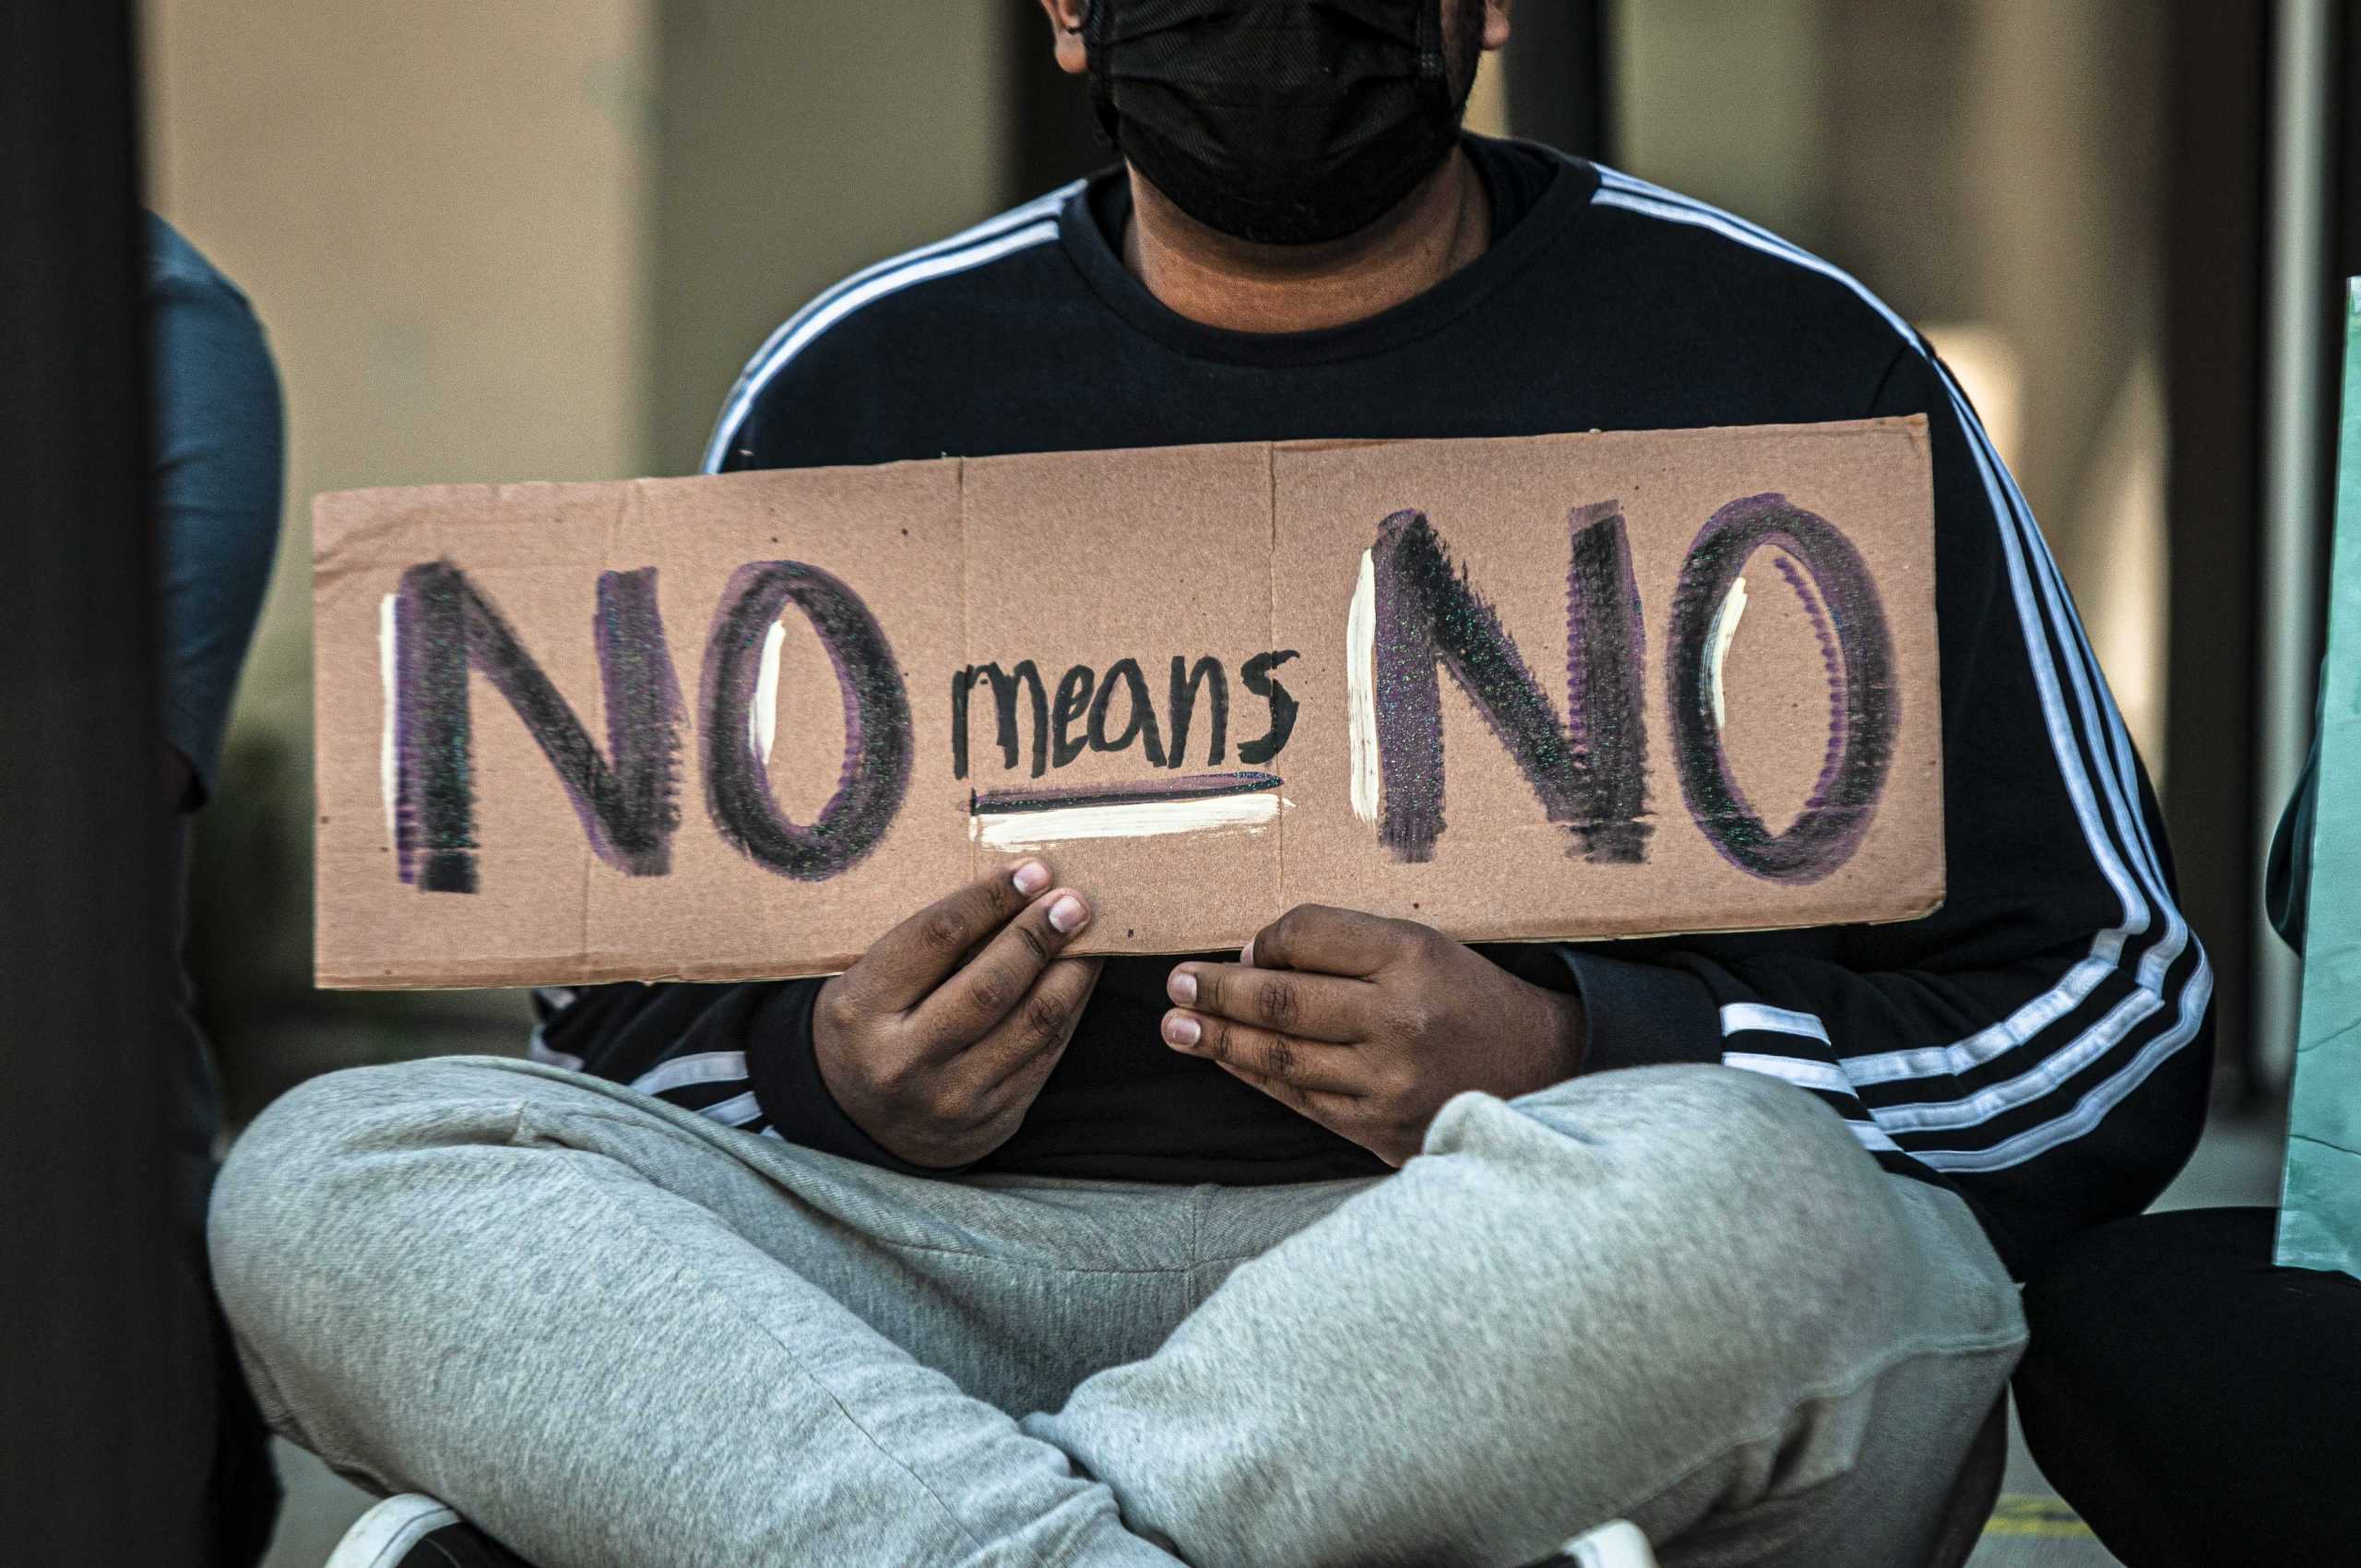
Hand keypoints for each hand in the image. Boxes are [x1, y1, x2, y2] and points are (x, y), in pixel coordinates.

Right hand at [814, 858, 1101, 1168]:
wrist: (859, 1127)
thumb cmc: (867, 1030)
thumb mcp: (867, 983)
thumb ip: (926, 946)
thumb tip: (1011, 889)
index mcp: (862, 1010)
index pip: (935, 938)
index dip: (989, 898)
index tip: (1030, 871)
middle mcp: (905, 1059)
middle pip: (990, 984)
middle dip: (1039, 935)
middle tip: (1072, 900)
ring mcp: (952, 1096)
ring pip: (1033, 1021)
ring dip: (1071, 970)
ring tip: (1089, 934)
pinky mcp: (993, 1117)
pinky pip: (1047, 1053)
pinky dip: (1071, 1007)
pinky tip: (1080, 975)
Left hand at [1161, 905, 1584, 1165]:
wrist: (1541, 1075)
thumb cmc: (1469, 1000)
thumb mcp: (1423, 946)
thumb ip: (1343, 946)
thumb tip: (1251, 959)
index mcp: (1413, 956)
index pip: (1306, 937)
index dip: (1262, 942)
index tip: (1238, 950)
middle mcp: (1399, 1020)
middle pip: (1282, 1001)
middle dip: (1217, 993)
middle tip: (1177, 983)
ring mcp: (1387, 1083)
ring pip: (1279, 1058)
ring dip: (1218, 1042)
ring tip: (1178, 1027)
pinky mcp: (1379, 1130)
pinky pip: (1299, 1099)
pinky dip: (1255, 1077)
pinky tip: (1225, 1061)